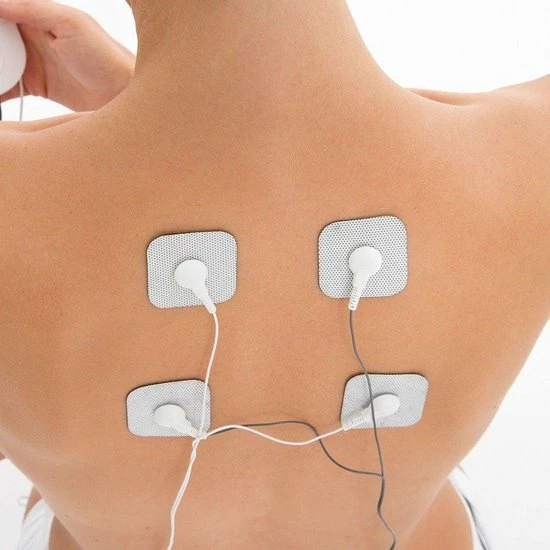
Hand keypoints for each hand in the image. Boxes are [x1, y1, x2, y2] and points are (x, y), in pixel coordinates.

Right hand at [0, 0, 134, 110]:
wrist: (123, 96)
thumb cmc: (105, 57)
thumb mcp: (71, 24)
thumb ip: (33, 9)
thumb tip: (0, 3)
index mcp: (37, 15)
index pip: (4, 12)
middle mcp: (32, 36)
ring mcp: (32, 61)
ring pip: (0, 62)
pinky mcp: (36, 85)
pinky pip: (8, 87)